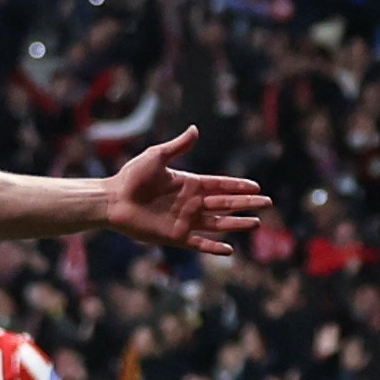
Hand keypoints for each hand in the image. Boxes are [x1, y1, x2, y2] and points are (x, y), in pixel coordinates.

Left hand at [104, 128, 268, 256]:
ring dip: (236, 224)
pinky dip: (213, 247)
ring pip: (217, 223)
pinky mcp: (174, 236)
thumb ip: (178, 146)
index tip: (257, 187)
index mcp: (189, 184)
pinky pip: (198, 243)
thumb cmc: (131, 177)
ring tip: (255, 223)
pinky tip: (229, 250)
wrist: (112, 200)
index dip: (239, 186)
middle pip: (225, 203)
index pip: (220, 184)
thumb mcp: (157, 156)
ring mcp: (183, 220)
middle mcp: (190, 203)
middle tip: (267, 203)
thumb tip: (195, 129)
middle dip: (246, 204)